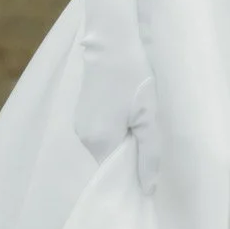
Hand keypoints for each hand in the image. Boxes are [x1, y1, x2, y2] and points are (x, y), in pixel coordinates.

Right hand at [75, 43, 160, 195]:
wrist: (111, 40)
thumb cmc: (132, 76)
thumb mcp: (148, 116)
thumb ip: (149, 154)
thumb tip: (147, 189)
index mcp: (99, 142)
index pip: (114, 175)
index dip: (131, 175)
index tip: (148, 170)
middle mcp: (84, 137)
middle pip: (110, 160)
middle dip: (129, 155)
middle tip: (148, 135)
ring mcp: (80, 123)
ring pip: (106, 144)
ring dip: (123, 138)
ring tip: (139, 117)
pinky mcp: (83, 110)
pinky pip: (101, 131)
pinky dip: (115, 127)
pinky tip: (127, 109)